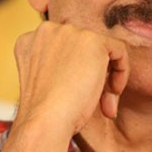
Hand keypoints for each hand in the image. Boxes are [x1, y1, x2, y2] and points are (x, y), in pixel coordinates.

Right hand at [13, 21, 128, 134]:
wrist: (45, 121)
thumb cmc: (45, 115)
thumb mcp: (47, 84)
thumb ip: (59, 68)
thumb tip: (86, 72)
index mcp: (30, 42)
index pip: (63, 49)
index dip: (75, 73)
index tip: (79, 97)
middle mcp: (46, 31)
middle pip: (82, 48)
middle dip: (93, 75)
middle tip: (99, 104)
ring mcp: (68, 32)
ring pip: (100, 49)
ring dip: (107, 78)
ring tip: (105, 104)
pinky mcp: (91, 40)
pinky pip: (118, 49)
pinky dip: (122, 71)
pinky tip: (114, 92)